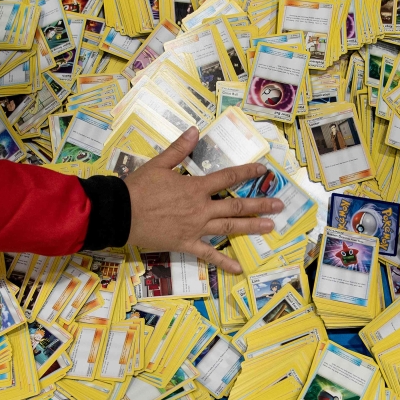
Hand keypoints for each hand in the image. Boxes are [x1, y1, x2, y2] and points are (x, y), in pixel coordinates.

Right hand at [124, 127, 283, 272]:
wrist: (121, 213)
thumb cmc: (138, 188)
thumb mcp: (158, 164)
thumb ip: (179, 148)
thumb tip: (195, 130)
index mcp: (195, 187)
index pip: (227, 177)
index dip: (247, 172)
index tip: (263, 170)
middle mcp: (201, 208)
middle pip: (236, 206)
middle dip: (260, 204)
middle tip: (279, 205)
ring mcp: (196, 228)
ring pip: (229, 227)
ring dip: (252, 227)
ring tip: (271, 227)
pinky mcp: (186, 243)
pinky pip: (208, 254)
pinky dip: (224, 262)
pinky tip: (239, 268)